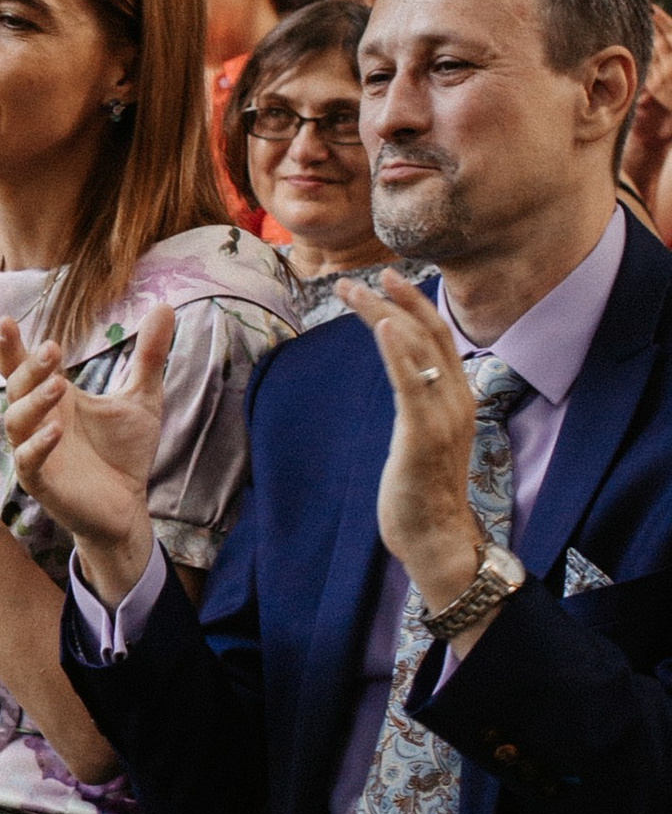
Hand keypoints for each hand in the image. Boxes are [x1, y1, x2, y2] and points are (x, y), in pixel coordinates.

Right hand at [1, 302, 175, 605]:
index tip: (8, 321)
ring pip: (16, 422)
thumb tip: (164, 306)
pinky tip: (57, 430)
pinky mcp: (41, 483)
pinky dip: (38, 446)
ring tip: (58, 385)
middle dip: (29, 368)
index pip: (21, 368)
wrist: (128, 506)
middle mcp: (37, 422)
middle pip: (15, 388)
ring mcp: (35, 452)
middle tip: (53, 349)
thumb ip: (149, 355)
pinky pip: (28, 462)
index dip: (11, 347)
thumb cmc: (125, 453)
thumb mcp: (142, 398)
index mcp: (53, 399)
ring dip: (34, 402)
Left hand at [338, 272, 489, 616]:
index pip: (440, 339)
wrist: (437, 539)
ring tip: (357, 291)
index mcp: (456, 400)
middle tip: (369, 274)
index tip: (389, 280)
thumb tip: (404, 380)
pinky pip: (411, 386)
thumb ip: (418, 405)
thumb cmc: (422, 492)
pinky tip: (384, 327)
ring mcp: (443, 418)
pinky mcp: (423, 436)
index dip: (417, 306)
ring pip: (417, 352)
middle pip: (430, 336)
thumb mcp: (422, 437)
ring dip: (386, 315)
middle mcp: (456, 401)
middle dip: (399, 300)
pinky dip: (398, 353)